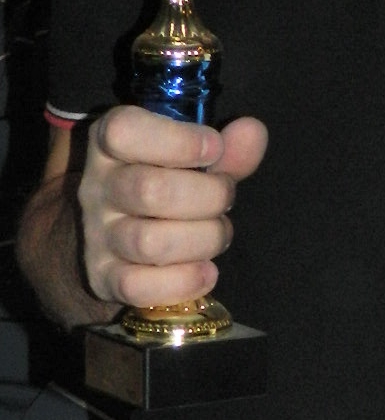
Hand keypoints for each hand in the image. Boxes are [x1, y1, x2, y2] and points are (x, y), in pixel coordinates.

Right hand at [77, 107, 268, 311]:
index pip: (124, 132)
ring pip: (150, 243)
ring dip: (203, 239)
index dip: (178, 140)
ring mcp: (97, 235)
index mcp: (112, 144)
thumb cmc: (168, 182)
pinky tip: (205, 270)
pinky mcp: (103, 277)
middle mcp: (97, 187)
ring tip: (218, 233)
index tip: (214, 148)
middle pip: (150, 191)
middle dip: (209, 196)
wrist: (121, 234)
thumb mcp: (195, 158)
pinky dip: (183, 281)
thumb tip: (252, 132)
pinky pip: (137, 287)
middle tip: (226, 197)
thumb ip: (228, 147)